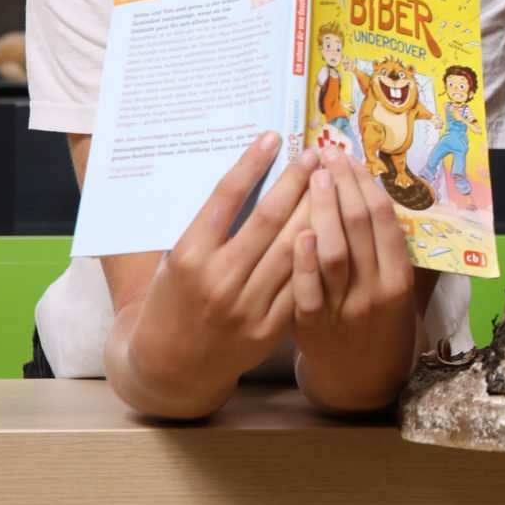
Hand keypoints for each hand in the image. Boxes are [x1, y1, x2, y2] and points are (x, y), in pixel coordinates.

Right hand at [130, 133, 313, 387]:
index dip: (251, 164)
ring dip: (316, 210)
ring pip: (293, 247)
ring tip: (331, 182)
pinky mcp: (268, 328)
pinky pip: (302, 282)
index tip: (272, 137)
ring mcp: (245, 306)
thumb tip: (249, 176)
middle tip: (315, 153)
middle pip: (268, 219)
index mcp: (188, 256)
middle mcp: (217, 279)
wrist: (170, 366)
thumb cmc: (173, 300)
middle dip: (295, 181)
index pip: (225, 198)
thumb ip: (210, 227)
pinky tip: (334, 228)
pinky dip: (319, 252)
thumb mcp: (176, 259)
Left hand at [291, 141, 419, 409]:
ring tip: (310, 178)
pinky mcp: (312, 325)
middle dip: (342, 186)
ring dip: (322, 210)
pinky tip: (296, 230)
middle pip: (359, 227)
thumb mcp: (397, 287)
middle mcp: (376, 292)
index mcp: (400, 277)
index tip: (350, 159)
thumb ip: (388, 248)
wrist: (361, 379)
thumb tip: (375, 190)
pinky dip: (303, 258)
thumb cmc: (379, 321)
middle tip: (327, 156)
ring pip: (335, 252)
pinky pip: (308, 288)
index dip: (366, 184)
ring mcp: (344, 309)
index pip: (383, 219)